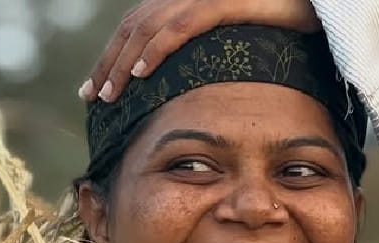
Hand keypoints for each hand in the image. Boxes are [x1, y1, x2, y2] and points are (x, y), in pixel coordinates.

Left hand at [81, 0, 320, 102]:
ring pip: (149, 28)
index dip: (113, 56)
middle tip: (92, 97)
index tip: (97, 88)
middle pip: (134, 28)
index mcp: (187, 1)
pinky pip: (182, 26)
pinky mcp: (225, 1)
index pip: (138, 28)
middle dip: (109, 63)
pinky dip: (158, 49)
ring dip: (125, 62)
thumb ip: (211, 59)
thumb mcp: (241, 39)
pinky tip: (144, 73)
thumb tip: (195, 89)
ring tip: (111, 93)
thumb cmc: (286, 19)